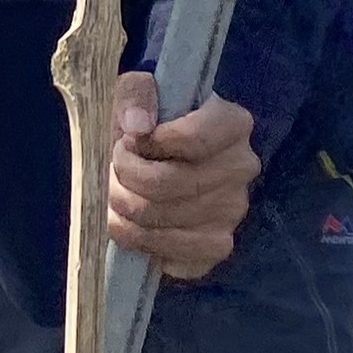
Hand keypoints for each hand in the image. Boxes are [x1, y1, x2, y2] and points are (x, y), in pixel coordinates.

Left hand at [106, 76, 260, 280]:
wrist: (161, 157)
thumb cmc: (152, 122)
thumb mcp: (140, 93)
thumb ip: (137, 96)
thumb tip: (137, 126)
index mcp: (233, 124)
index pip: (197, 139)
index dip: (153, 143)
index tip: (129, 140)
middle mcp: (242, 168)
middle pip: (172, 184)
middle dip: (127, 180)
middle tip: (111, 172)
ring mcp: (234, 211)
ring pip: (166, 223)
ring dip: (125, 213)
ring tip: (114, 197)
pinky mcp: (219, 246)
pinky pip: (179, 259)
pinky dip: (144, 246)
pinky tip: (135, 227)